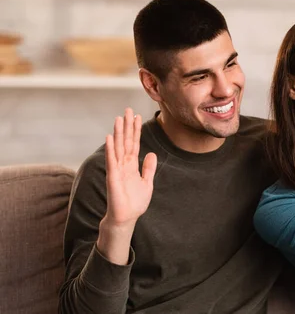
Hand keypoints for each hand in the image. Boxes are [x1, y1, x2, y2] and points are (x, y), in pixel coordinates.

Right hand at [104, 108, 156, 227]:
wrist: (126, 217)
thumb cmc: (135, 202)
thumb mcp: (147, 183)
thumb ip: (148, 168)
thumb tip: (152, 153)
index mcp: (132, 165)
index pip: (134, 144)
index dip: (136, 130)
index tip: (137, 117)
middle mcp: (123, 164)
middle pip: (126, 141)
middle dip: (127, 126)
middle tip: (128, 110)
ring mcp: (117, 169)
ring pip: (118, 147)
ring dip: (118, 133)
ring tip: (119, 118)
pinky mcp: (112, 176)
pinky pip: (111, 160)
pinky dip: (110, 149)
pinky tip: (109, 137)